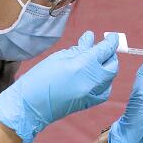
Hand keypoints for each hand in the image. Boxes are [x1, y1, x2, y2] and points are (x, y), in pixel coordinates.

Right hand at [0, 31, 119, 142]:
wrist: (30, 106)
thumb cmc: (40, 78)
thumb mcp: (60, 57)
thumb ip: (79, 48)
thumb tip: (91, 38)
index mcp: (84, 66)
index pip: (105, 50)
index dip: (111, 42)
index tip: (113, 37)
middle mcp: (92, 81)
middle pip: (112, 65)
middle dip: (110, 55)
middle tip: (103, 48)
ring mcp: (92, 94)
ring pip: (110, 78)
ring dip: (106, 68)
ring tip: (95, 61)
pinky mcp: (89, 103)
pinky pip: (104, 89)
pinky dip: (103, 81)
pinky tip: (92, 76)